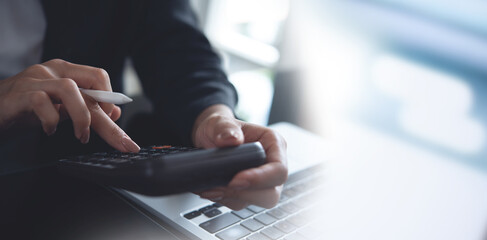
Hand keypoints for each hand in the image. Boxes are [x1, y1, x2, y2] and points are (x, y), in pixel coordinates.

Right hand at [0, 59, 139, 151]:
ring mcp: (34, 80)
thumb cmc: (25, 107)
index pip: (98, 76)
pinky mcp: (18, 95)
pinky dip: (51, 120)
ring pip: (70, 89)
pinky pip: (41, 102)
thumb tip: (115, 112)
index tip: (114, 120)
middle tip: (122, 144)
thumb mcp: (60, 107)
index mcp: (65, 71)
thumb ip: (86, 108)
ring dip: (82, 117)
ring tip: (81, 136)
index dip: (110, 98)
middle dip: (108, 120)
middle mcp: (52, 70)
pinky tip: (50, 130)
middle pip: (89, 88)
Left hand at [193, 104, 287, 209]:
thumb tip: (232, 139)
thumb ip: (225, 127)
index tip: (236, 179)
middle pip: (272, 193)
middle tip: (223, 186)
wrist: (209, 137)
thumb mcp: (219, 122)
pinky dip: (223, 199)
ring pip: (256, 202)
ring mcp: (261, 181)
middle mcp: (270, 165)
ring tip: (211, 187)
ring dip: (232, 197)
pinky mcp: (247, 191)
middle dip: (246, 194)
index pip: (279, 169)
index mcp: (273, 144)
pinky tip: (210, 189)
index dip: (260, 179)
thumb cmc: (221, 128)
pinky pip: (240, 203)